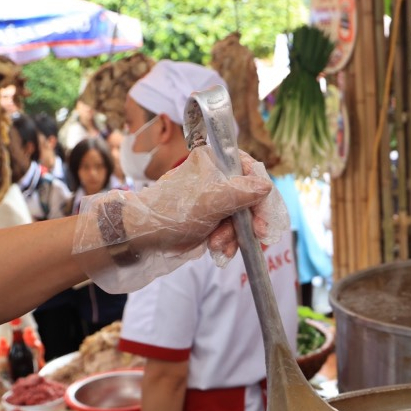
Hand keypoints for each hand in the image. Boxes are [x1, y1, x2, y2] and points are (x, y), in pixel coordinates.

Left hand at [72, 146, 287, 292]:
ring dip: (235, 235)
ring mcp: (216, 198)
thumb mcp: (210, 202)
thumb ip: (241, 193)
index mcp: (216, 160)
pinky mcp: (212, 217)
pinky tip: (219, 250)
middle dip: (248, 222)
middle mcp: (218, 176)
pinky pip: (232, 228)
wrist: (144, 235)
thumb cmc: (172, 212)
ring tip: (219, 246)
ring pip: (242, 217)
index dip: (262, 197)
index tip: (263, 221)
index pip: (252, 171)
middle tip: (255, 238)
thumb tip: (266, 186)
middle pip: (251, 197)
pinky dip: (228, 241)